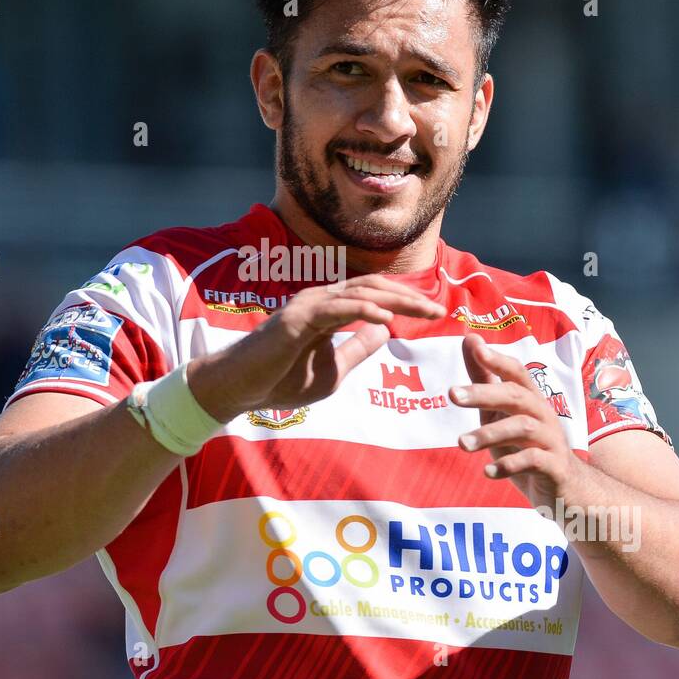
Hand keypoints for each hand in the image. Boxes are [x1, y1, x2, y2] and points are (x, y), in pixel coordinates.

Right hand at [189, 274, 445, 420]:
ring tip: (422, 310)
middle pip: (373, 287)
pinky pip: (335, 308)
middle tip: (438, 310)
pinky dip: (362, 309)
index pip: (374, 296)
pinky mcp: (296, 319)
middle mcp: (320, 300)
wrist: (239, 390)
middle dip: (408, 297)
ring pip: (358, 292)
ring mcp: (307, 305)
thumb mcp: (332, 368)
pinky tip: (384, 316)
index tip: (435, 313)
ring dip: (394, 300)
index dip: (405, 302)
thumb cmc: (280, 379)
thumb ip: (357, 349)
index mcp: (329, 310)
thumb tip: (386, 331)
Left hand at [448, 333, 577, 508]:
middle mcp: (543, 414)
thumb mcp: (500, 413)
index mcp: (529, 399)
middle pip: (516, 396)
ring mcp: (551, 440)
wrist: (565, 489)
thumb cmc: (527, 445)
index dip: (497, 359)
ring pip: (522, 429)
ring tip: (462, 443)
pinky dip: (510, 466)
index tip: (475, 347)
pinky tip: (488, 472)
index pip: (516, 372)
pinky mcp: (555, 467)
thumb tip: (469, 340)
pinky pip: (533, 461)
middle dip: (483, 393)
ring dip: (489, 434)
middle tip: (452, 394)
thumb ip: (484, 379)